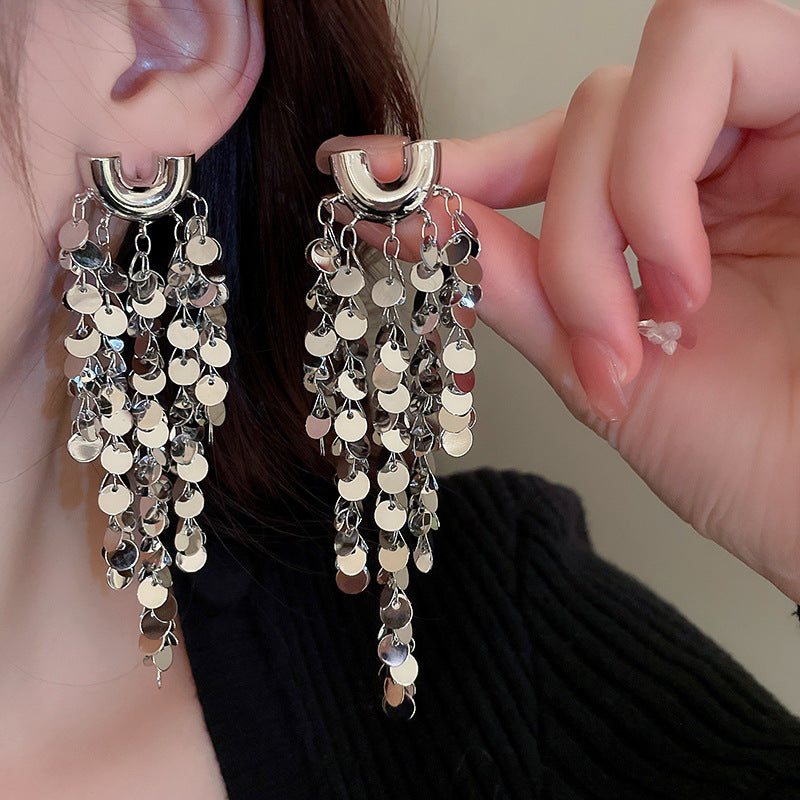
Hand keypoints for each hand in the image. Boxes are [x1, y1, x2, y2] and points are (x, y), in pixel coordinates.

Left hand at [316, 0, 799, 602]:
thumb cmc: (759, 465)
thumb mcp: (605, 374)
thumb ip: (515, 286)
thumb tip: (407, 221)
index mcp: (674, 229)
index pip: (551, 157)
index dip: (460, 164)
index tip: (365, 179)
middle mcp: (724, 171)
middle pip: (582, 117)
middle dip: (554, 237)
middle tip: (588, 340)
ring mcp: (777, 134)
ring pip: (622, 91)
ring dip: (597, 213)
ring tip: (644, 323)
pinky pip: (708, 57)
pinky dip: (652, 175)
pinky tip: (683, 281)